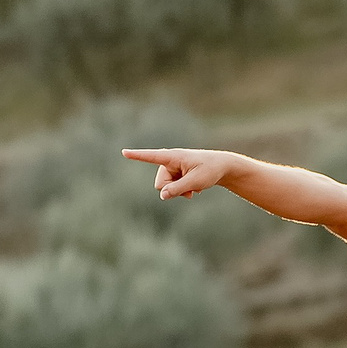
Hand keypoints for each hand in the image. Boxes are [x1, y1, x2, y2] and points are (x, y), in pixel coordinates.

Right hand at [124, 147, 243, 200]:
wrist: (222, 168)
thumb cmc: (210, 170)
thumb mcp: (195, 182)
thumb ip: (178, 189)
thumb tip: (162, 195)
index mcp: (173, 157)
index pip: (151, 156)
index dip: (137, 155)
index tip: (124, 152)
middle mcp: (169, 162)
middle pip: (160, 184)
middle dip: (173, 190)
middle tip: (191, 188)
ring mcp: (172, 169)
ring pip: (166, 188)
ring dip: (179, 191)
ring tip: (194, 188)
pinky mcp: (175, 175)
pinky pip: (171, 189)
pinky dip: (182, 191)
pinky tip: (194, 188)